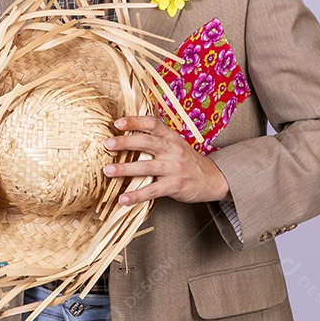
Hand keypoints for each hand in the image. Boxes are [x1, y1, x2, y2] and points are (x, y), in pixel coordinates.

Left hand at [103, 115, 229, 204]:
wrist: (212, 178)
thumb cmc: (186, 160)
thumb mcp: (175, 144)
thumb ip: (156, 138)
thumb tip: (127, 134)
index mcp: (171, 137)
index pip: (153, 124)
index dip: (135, 121)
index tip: (118, 123)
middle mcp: (172, 150)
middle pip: (146, 142)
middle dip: (125, 142)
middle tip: (108, 144)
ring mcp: (174, 168)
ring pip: (146, 167)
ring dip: (125, 169)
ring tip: (108, 171)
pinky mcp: (174, 186)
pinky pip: (152, 191)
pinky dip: (136, 195)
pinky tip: (123, 199)